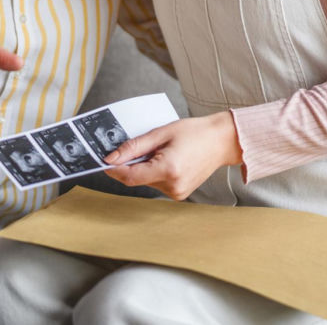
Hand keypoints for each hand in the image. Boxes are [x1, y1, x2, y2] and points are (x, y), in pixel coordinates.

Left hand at [104, 112, 242, 200]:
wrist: (222, 141)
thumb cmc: (195, 132)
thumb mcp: (162, 133)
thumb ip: (135, 146)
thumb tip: (112, 158)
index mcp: (168, 169)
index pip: (130, 176)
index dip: (114, 169)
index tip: (105, 160)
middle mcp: (173, 186)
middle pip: (138, 178)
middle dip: (133, 163)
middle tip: (143, 146)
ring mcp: (177, 193)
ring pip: (147, 181)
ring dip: (146, 167)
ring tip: (163, 150)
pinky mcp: (180, 194)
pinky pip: (158, 184)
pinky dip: (156, 172)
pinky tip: (169, 159)